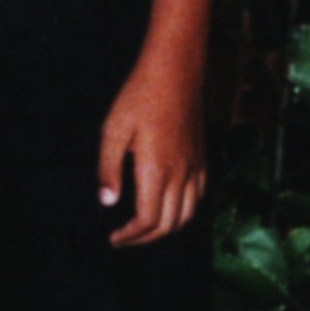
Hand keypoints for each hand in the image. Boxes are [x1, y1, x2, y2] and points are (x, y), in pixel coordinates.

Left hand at [98, 49, 206, 245]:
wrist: (175, 72)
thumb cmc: (139, 98)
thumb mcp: (113, 131)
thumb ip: (108, 169)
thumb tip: (107, 203)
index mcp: (156, 170)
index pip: (148, 220)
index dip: (131, 235)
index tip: (113, 238)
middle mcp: (181, 174)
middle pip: (169, 224)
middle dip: (145, 238)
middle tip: (124, 238)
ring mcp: (195, 167)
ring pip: (188, 214)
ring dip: (166, 228)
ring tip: (143, 229)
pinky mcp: (202, 158)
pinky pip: (199, 196)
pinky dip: (184, 211)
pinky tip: (168, 206)